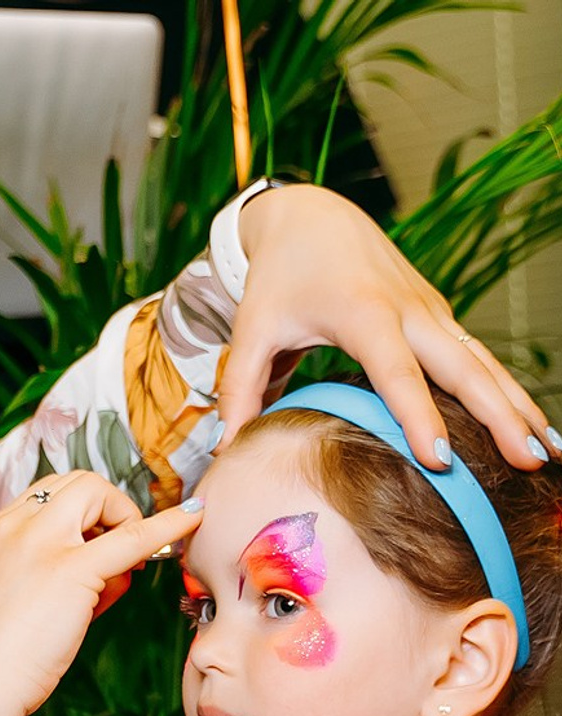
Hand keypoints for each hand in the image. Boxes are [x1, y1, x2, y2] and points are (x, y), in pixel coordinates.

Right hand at [0, 472, 203, 715]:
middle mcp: (11, 527)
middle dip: (107, 509)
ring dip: (122, 520)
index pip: (48, 496)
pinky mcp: (70, 570)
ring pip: (98, 493)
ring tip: (115, 575)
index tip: (95, 547)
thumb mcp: (11, 601)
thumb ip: (49, 574)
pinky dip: (168, 525)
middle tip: (116, 554)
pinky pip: (133, 536)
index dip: (82, 516)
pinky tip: (192, 521)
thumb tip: (115, 570)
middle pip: (77, 483)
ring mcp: (39, 543)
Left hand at [221, 182, 556, 470]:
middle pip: (463, 367)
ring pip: (483, 362)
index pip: (397, 373)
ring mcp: (431, 311)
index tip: (440, 459)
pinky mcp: (439, 316)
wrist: (311, 216)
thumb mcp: (249, 332)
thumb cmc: (277, 278)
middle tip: (528, 460)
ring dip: (518, 405)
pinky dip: (508, 389)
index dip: (419, 416)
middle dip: (498, 414)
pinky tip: (530, 425)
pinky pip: (480, 358)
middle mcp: (409, 311)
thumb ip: (239, 392)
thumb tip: (225, 453)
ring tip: (549, 451)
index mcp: (363, 313)